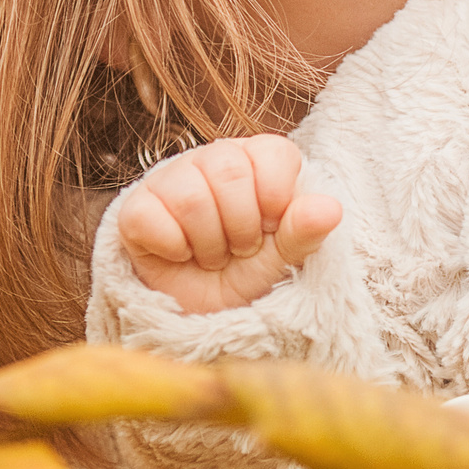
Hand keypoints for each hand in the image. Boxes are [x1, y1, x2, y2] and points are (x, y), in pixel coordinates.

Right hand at [117, 135, 341, 314]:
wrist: (207, 316)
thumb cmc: (251, 275)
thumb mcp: (286, 259)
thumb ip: (306, 231)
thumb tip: (331, 209)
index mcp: (256, 159)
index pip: (273, 152)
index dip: (276, 198)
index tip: (271, 227)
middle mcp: (212, 159)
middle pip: (228, 172)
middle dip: (241, 227)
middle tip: (240, 250)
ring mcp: (171, 179)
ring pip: (190, 197)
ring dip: (209, 243)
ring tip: (213, 257)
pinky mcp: (137, 208)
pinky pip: (150, 217)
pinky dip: (174, 248)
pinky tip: (181, 255)